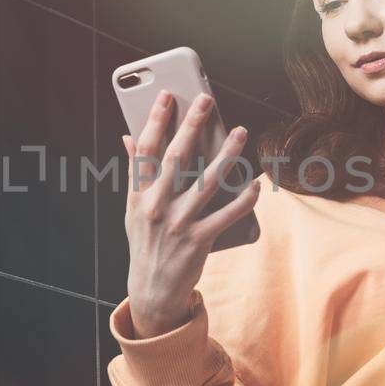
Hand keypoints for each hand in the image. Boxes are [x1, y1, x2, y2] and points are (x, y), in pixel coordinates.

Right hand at [123, 89, 260, 337]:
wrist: (153, 289)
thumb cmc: (145, 242)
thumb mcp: (132, 209)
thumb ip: (133, 173)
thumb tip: (128, 136)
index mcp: (138, 196)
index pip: (145, 150)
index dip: (155, 120)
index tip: (167, 96)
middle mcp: (156, 207)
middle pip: (176, 158)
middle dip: (192, 125)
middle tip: (206, 100)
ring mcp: (179, 223)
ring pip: (207, 181)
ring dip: (227, 154)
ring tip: (241, 132)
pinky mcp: (200, 240)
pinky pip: (227, 214)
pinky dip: (244, 199)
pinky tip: (256, 184)